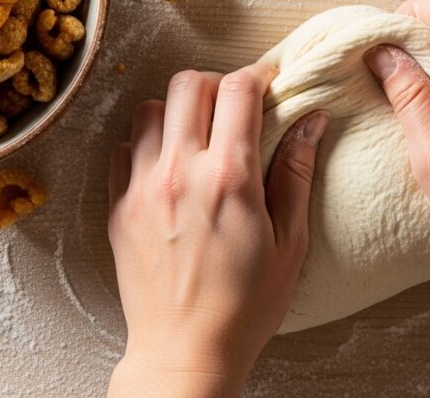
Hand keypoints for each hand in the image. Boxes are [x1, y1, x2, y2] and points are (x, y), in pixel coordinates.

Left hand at [107, 63, 328, 397]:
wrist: (184, 352)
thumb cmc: (244, 307)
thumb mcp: (290, 243)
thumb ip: (296, 173)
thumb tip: (311, 121)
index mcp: (229, 178)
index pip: (237, 90)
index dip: (257, 77)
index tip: (267, 86)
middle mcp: (180, 172)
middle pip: (188, 84)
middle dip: (216, 83)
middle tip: (233, 106)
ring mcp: (142, 188)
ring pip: (149, 109)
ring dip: (177, 111)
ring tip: (197, 136)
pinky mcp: (118, 206)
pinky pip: (123, 149)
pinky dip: (146, 145)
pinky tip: (168, 167)